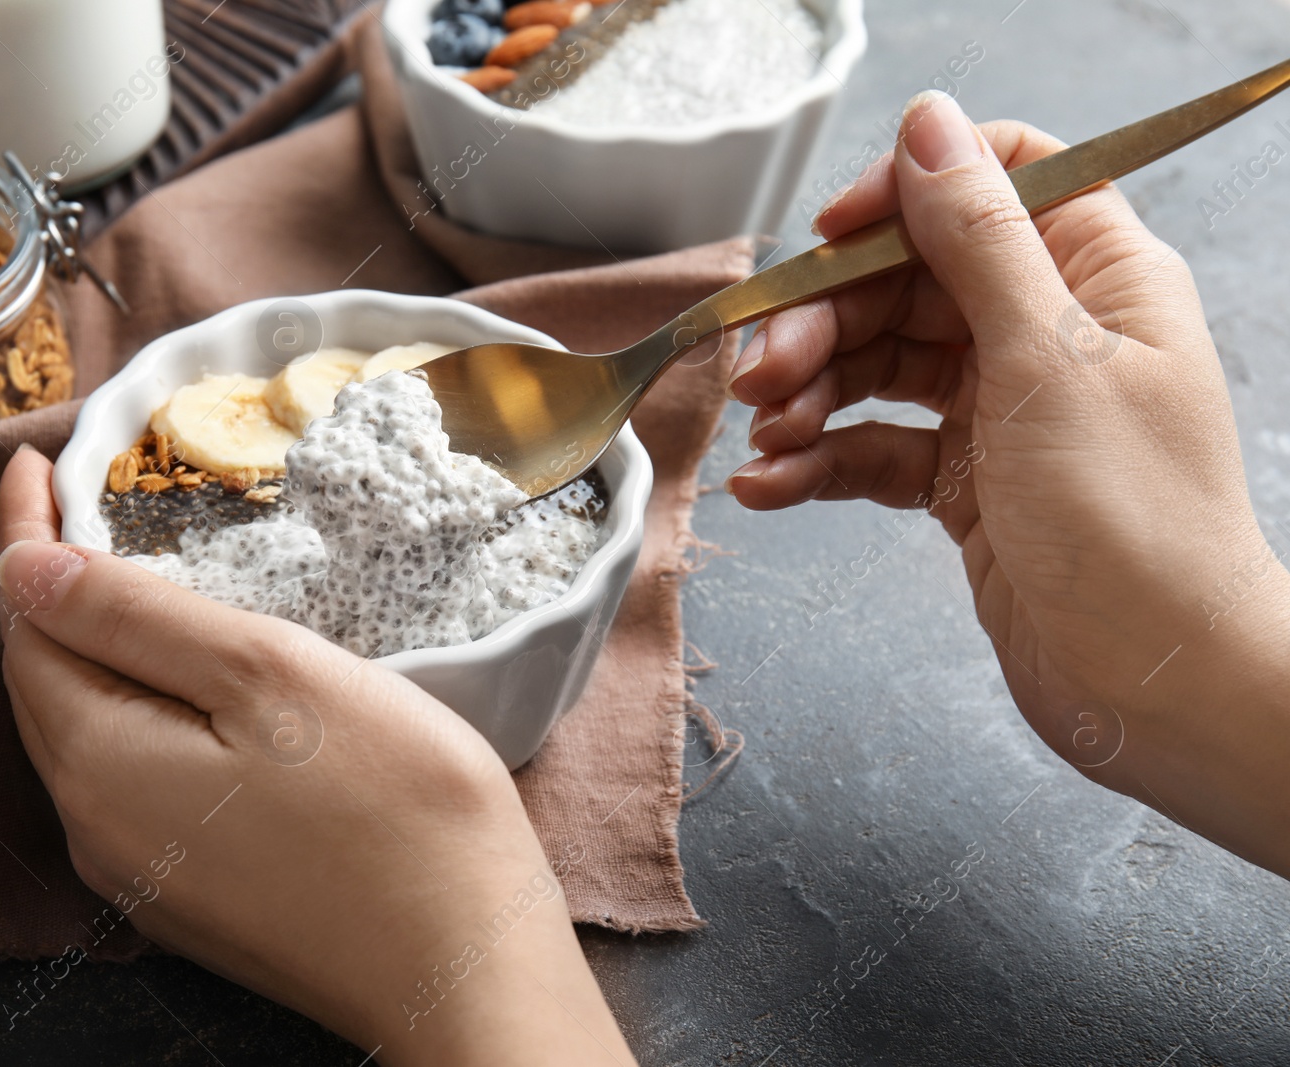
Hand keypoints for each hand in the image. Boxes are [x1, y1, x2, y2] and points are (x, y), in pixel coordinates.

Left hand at [0, 447, 635, 1065]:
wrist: (465, 963)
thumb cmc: (391, 801)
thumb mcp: (265, 674)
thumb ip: (136, 617)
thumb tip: (22, 566)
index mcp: (99, 763)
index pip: (23, 623)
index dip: (22, 536)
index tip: (35, 461)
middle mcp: (94, 829)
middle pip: (45, 684)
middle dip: (50, 591)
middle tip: (80, 506)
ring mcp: (143, 873)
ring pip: (89, 733)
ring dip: (95, 651)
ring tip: (130, 579)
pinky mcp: (193, 895)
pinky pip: (133, 778)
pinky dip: (138, 710)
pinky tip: (186, 686)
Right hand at [726, 91, 1289, 873]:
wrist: (1154, 687)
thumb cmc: (1132, 524)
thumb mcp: (1047, 361)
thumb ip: (980, 239)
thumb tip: (928, 122)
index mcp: (1093, 277)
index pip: (989, 185)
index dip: (903, 196)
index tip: (829, 239)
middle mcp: (1046, 333)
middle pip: (909, 281)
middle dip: (825, 323)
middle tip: (760, 374)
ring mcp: (1002, 411)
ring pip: (879, 367)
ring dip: (809, 396)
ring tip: (765, 438)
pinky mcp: (964, 483)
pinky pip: (873, 448)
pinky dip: (820, 463)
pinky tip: (771, 486)